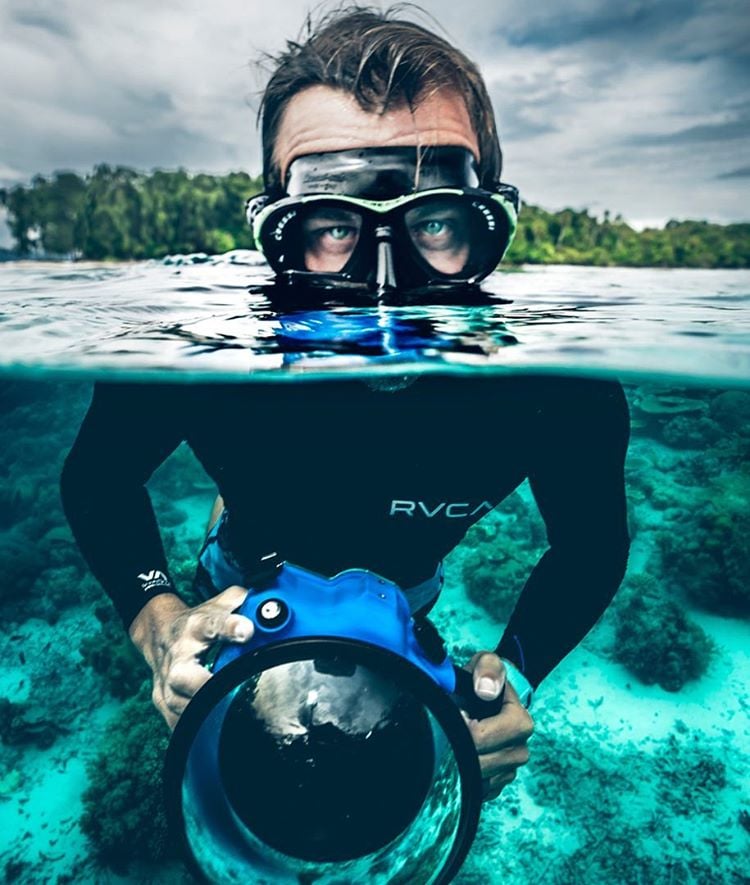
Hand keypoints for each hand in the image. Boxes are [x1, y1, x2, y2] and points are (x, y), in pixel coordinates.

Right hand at [129, 586, 253, 728]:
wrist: (158, 633)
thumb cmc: (197, 622)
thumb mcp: (218, 604)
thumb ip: (242, 601)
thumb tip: (270, 604)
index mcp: (195, 627)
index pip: (212, 624)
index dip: (229, 627)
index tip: (247, 630)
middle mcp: (177, 655)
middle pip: (182, 675)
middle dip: (205, 687)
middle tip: (232, 693)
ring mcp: (166, 682)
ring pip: (178, 705)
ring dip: (203, 713)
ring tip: (229, 718)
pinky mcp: (162, 701)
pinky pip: (176, 723)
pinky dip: (194, 730)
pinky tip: (212, 734)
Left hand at [464, 651, 533, 800]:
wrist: (488, 696)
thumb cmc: (486, 679)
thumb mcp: (487, 663)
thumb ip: (487, 669)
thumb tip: (485, 692)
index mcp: (520, 723)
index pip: (480, 739)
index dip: (460, 730)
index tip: (453, 715)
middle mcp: (519, 750)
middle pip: (477, 763)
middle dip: (456, 748)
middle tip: (446, 730)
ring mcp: (509, 770)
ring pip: (476, 779)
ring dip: (458, 763)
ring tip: (451, 740)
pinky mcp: (497, 783)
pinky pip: (477, 790)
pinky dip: (464, 777)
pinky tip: (458, 756)